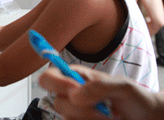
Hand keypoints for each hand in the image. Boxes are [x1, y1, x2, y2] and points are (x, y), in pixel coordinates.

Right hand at [39, 65, 160, 119]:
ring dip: (89, 119)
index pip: (48, 77)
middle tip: (102, 109)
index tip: (75, 89)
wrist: (144, 117)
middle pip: (57, 102)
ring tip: (108, 115)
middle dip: (81, 108)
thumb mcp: (122, 85)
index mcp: (75, 77)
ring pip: (67, 118)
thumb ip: (99, 86)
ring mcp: (75, 112)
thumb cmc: (134, 97)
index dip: (56, 83)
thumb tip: (74, 94)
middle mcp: (70, 94)